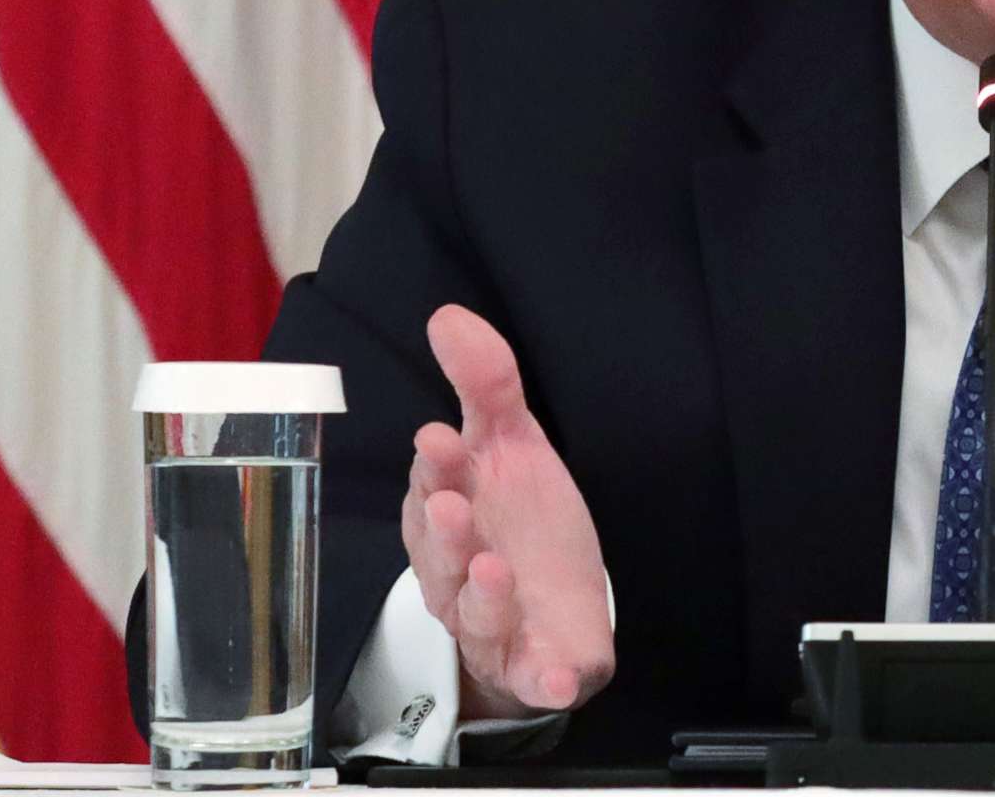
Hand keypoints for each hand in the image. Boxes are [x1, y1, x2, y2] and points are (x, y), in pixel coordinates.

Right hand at [403, 304, 615, 721]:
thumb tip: (447, 314)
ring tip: (494, 569)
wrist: (558, 612)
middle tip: (453, 504)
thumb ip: (487, 383)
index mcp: (452, 519)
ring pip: (478, 618)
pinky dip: (543, 680)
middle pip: (443, 559)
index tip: (441, 439)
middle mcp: (461, 577)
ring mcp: (495, 628)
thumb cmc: (524, 525)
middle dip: (445, 532)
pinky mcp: (534, 668)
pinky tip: (556, 676)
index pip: (436, 491)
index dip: (438, 469)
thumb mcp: (514, 446)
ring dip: (483, 597)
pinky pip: (534, 679)